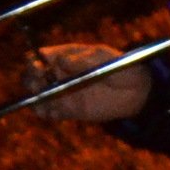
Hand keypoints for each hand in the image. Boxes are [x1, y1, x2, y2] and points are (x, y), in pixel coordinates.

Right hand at [28, 43, 152, 123]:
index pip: (38, 56)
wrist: (139, 91)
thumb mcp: (107, 58)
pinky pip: (48, 113)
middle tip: (40, 82)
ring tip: (46, 97)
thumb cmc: (123, 67)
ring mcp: (61, 92)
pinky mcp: (67, 110)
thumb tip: (60, 60)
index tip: (38, 64)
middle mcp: (57, 74)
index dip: (32, 59)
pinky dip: (45, 112)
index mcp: (64, 56)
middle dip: (30, 78)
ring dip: (34, 96)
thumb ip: (85, 60)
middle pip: (30, 75)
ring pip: (36, 94)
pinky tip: (53, 112)